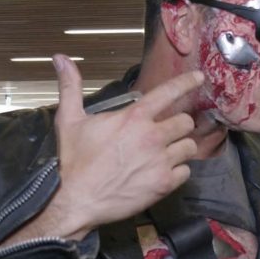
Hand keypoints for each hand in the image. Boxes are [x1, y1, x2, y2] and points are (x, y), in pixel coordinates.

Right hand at [48, 55, 202, 236]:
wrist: (76, 200)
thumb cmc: (73, 161)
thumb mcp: (69, 120)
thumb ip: (71, 87)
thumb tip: (60, 58)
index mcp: (134, 118)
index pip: (168, 92)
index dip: (186, 82)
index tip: (199, 77)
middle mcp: (152, 137)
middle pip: (185, 121)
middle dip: (178, 124)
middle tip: (167, 132)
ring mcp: (160, 162)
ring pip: (189, 147)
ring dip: (180, 148)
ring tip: (166, 153)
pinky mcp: (164, 184)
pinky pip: (185, 172)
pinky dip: (177, 171)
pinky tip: (162, 172)